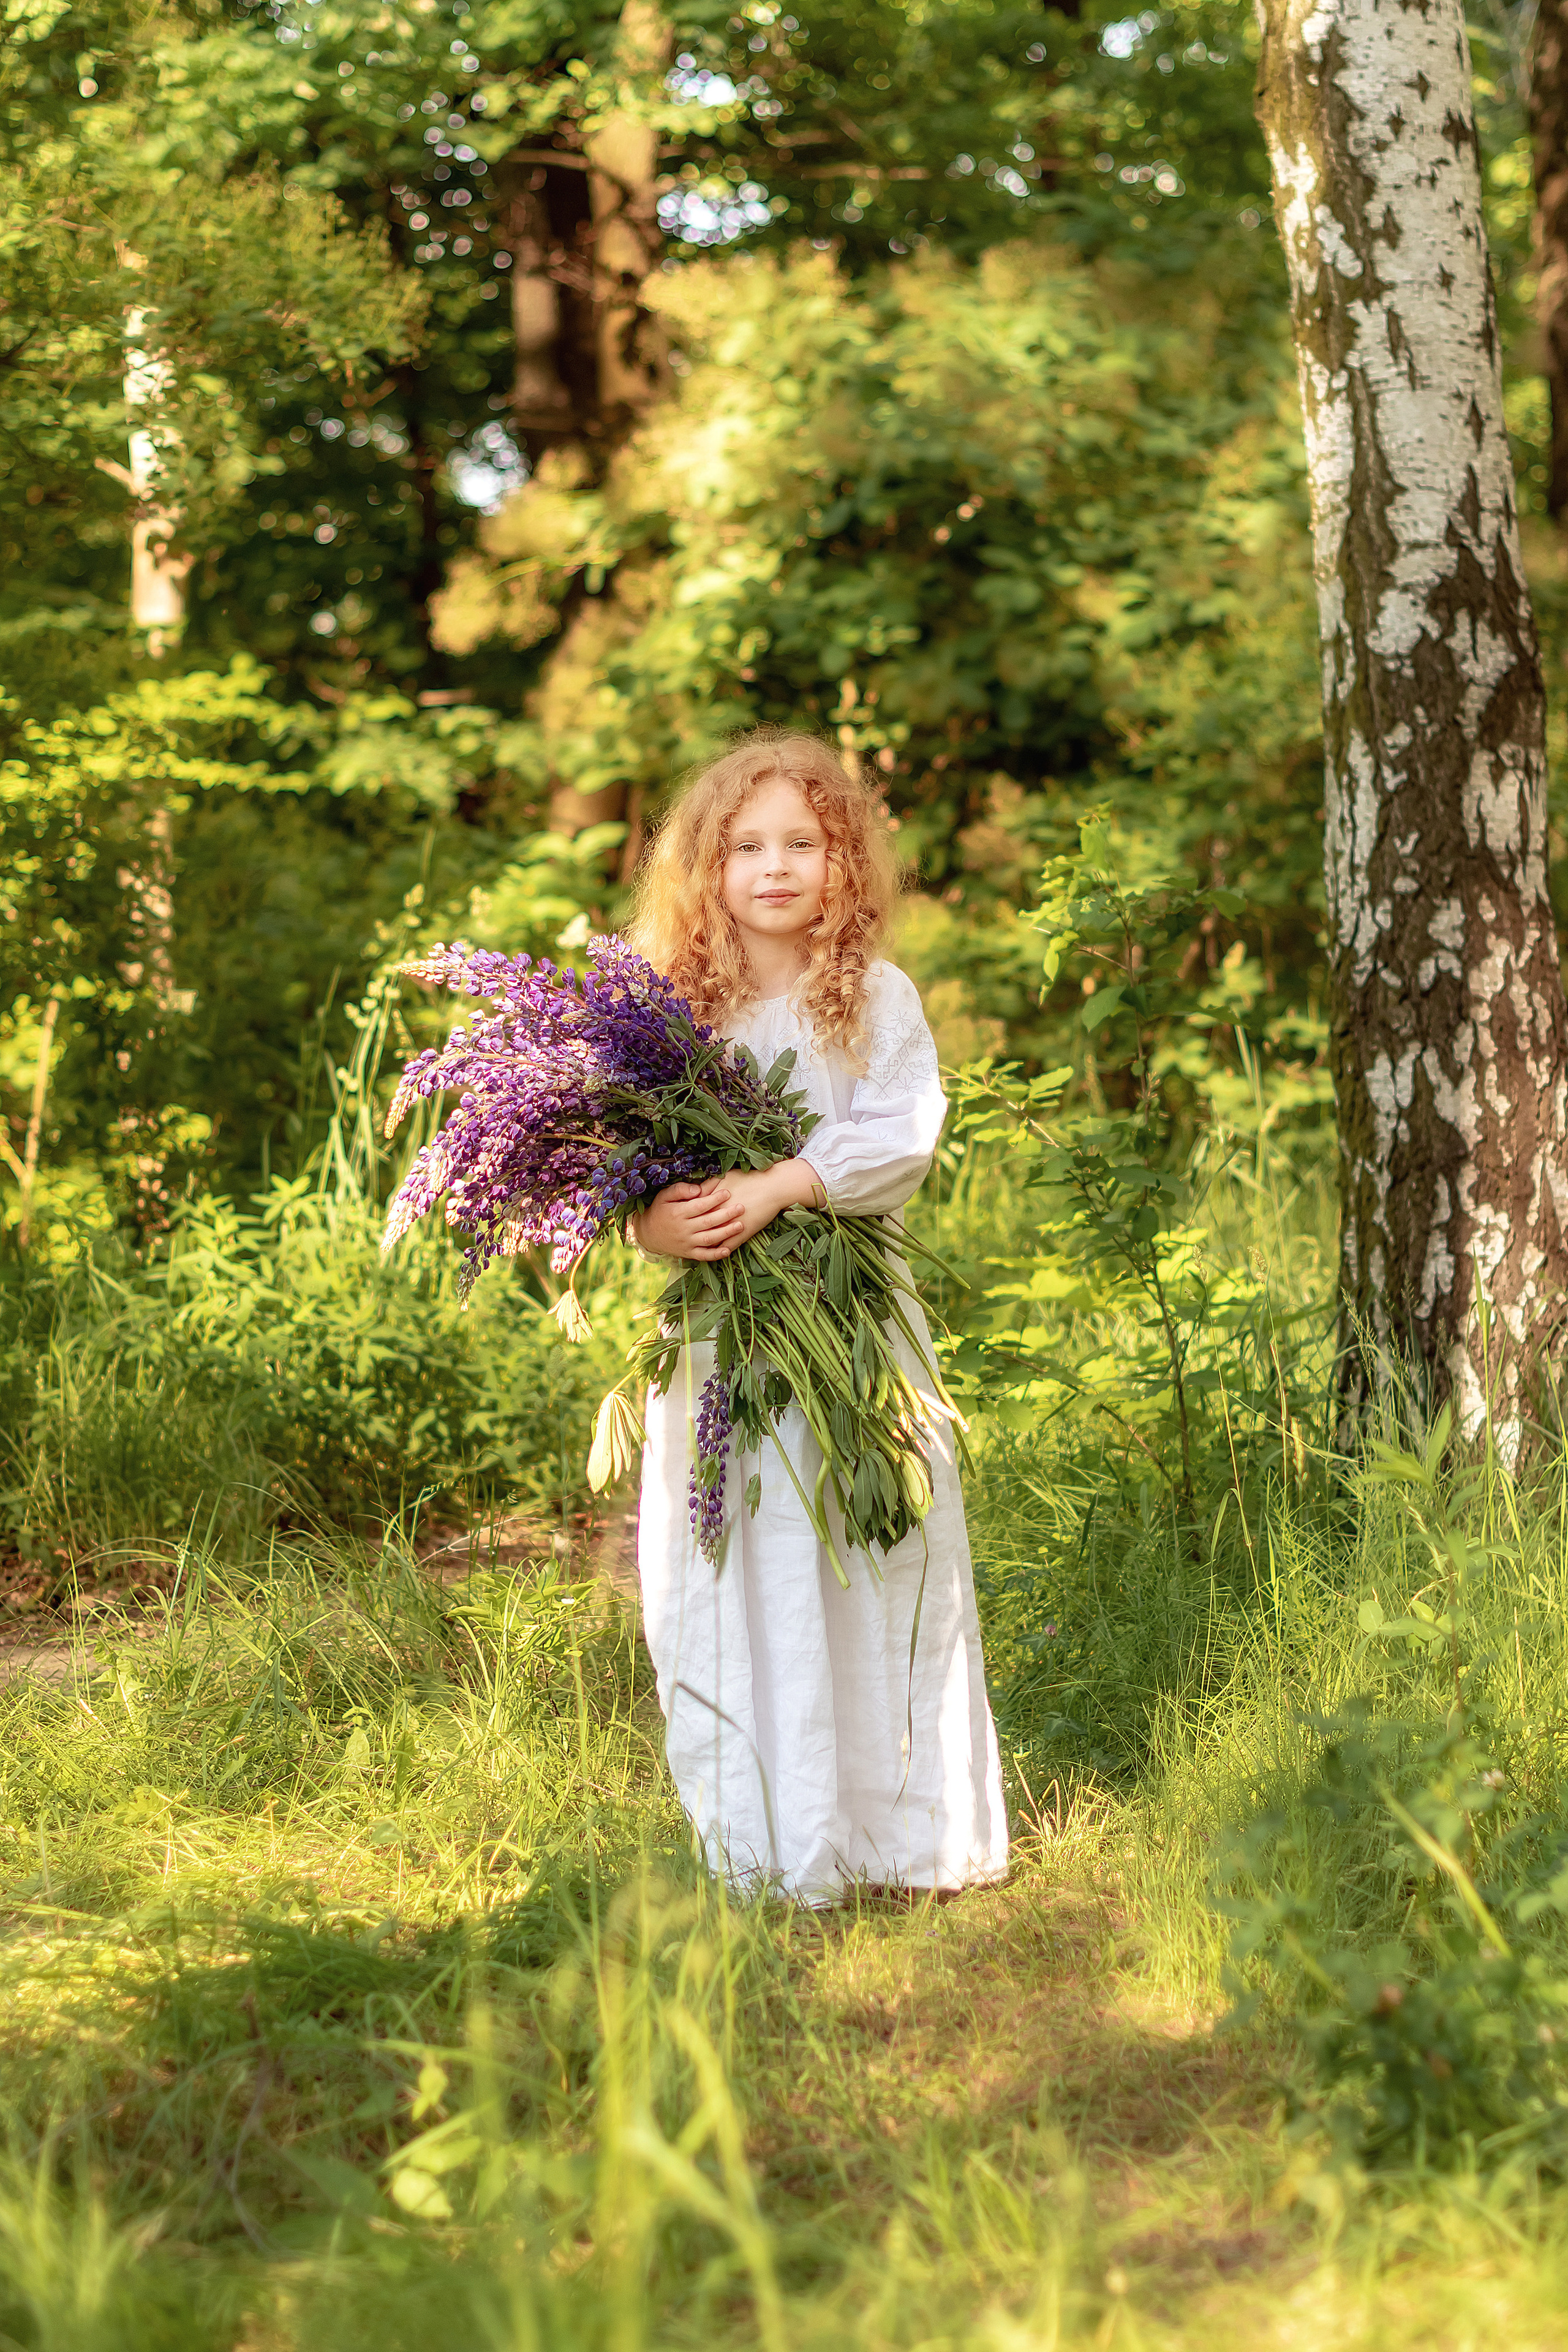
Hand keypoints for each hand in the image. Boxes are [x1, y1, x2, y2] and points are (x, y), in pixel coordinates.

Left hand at [633, 1161, 822, 1261]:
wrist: (774, 1187)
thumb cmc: (750, 1179)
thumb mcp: (726, 1177)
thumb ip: (708, 1185)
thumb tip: (696, 1191)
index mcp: (712, 1201)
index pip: (692, 1211)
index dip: (680, 1216)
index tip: (667, 1220)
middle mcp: (718, 1216)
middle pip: (697, 1228)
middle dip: (683, 1234)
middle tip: (669, 1238)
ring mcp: (730, 1227)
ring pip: (709, 1241)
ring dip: (697, 1245)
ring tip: (684, 1249)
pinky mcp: (741, 1235)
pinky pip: (726, 1247)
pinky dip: (717, 1252)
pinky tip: (711, 1255)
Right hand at [633, 1177, 739, 1259]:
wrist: (647, 1234)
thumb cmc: (659, 1210)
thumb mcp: (664, 1196)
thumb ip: (680, 1190)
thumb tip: (699, 1189)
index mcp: (678, 1213)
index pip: (700, 1206)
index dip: (714, 1199)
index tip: (727, 1192)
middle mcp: (683, 1229)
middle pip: (708, 1222)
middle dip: (726, 1214)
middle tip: (741, 1207)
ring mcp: (686, 1243)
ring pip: (709, 1239)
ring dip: (726, 1233)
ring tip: (740, 1225)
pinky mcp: (688, 1253)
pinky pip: (703, 1255)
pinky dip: (716, 1254)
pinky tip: (728, 1250)